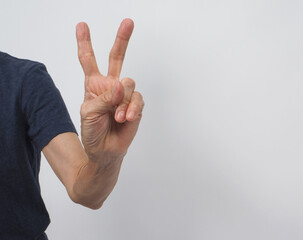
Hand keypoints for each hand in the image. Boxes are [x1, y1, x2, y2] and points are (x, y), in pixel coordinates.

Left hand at [76, 18, 143, 159]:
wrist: (105, 151)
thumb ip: (104, 97)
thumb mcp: (89, 112)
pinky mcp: (136, 105)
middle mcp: (110, 86)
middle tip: (128, 22)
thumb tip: (120, 85)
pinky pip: (137, 99)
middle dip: (122, 39)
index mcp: (94, 84)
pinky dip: (131, 109)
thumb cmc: (92, 132)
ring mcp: (124, 95)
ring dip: (122, 101)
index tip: (82, 25)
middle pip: (117, 57)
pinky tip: (125, 118)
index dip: (85, 42)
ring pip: (128, 83)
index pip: (88, 60)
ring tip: (117, 116)